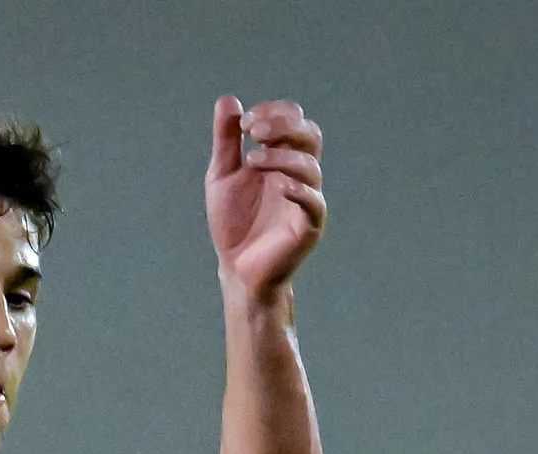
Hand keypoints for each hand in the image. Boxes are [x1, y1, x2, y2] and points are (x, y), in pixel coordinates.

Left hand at [206, 97, 325, 302]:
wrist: (236, 269)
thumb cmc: (233, 223)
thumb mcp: (222, 176)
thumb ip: (226, 141)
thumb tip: (228, 101)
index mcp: (281, 157)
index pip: (292, 120)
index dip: (272, 114)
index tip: (244, 123)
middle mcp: (298, 174)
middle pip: (310, 135)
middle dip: (284, 126)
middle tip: (253, 132)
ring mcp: (306, 199)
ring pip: (310, 166)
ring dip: (283, 156)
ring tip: (253, 160)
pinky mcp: (308, 228)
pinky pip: (315, 204)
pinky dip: (301, 191)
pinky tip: (280, 186)